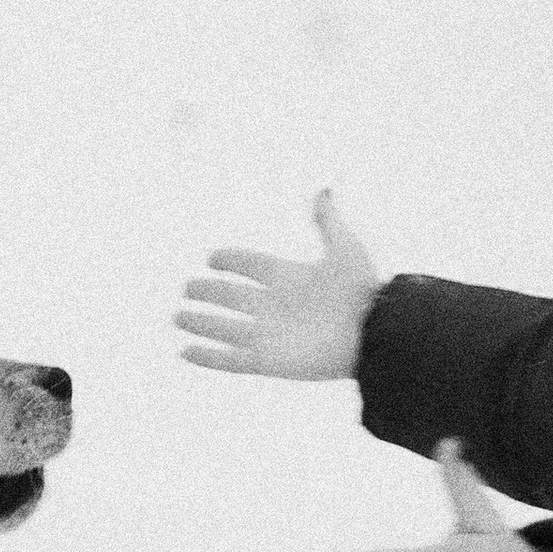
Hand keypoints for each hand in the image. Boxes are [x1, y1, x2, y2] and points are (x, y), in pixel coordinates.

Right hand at [175, 190, 381, 381]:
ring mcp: (270, 335)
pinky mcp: (268, 362)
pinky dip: (207, 357)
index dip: (232, 261)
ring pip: (225, 328)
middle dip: (209, 292)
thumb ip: (328, 221)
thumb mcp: (345, 248)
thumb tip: (324, 189)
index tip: (212, 258)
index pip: (252, 266)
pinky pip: (230, 360)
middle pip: (233, 297)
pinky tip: (185, 352)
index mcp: (290, 278)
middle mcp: (275, 306)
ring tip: (178, 317)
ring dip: (201, 323)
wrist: (374, 334)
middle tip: (187, 287)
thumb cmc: (362, 292)